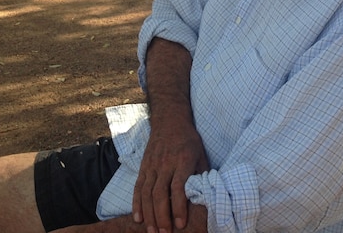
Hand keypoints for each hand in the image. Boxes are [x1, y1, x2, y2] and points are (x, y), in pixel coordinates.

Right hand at [133, 38, 208, 232]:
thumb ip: (202, 175)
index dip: (179, 207)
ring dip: (149, 214)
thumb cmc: (189, 140)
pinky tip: (138, 218)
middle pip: (160, 193)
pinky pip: (138, 187)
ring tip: (153, 231)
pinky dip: (136, 203)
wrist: (169, 120)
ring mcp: (152, 165)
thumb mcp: (201, 154)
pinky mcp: (143, 166)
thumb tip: (206, 197)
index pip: (178, 187)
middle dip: (162, 215)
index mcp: (182, 161)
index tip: (180, 224)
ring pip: (147, 192)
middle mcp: (165, 163)